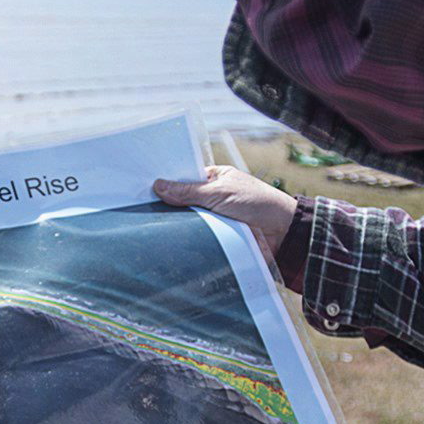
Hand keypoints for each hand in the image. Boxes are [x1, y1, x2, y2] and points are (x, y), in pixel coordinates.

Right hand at [155, 167, 296, 262]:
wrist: (283, 234)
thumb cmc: (259, 204)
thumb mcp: (220, 192)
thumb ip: (189, 191)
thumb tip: (159, 186)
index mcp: (215, 179)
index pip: (184, 179)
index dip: (167, 184)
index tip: (144, 189)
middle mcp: (212, 199)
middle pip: (182, 203)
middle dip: (167, 207)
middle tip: (140, 209)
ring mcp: (214, 220)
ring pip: (188, 223)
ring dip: (176, 226)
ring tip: (147, 227)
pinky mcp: (217, 240)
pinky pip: (197, 240)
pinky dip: (187, 242)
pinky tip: (168, 243)